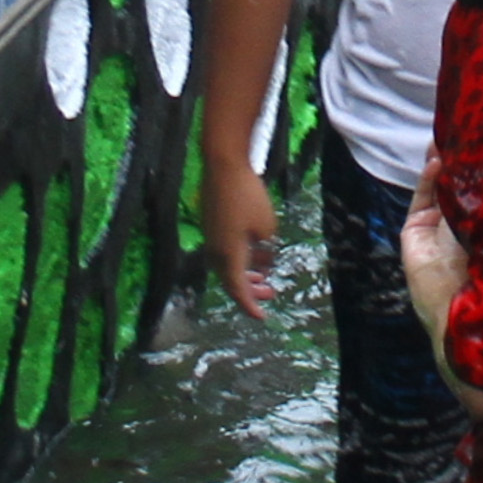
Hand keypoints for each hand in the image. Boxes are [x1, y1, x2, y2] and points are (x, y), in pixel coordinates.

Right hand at [205, 155, 281, 318]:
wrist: (223, 165)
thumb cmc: (248, 196)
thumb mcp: (267, 228)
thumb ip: (265, 252)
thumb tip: (263, 266)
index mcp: (229, 255)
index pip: (239, 290)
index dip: (250, 306)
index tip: (261, 317)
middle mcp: (216, 251)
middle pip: (232, 281)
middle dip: (251, 291)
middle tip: (270, 293)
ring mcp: (211, 239)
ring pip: (227, 267)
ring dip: (245, 275)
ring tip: (264, 278)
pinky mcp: (212, 227)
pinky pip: (225, 254)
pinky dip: (239, 261)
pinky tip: (254, 254)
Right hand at [398, 154, 470, 329]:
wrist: (461, 307)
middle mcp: (463, 224)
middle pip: (462, 185)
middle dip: (463, 160)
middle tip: (467, 132)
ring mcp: (437, 227)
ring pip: (441, 187)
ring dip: (443, 162)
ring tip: (448, 137)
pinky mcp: (415, 229)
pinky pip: (424, 198)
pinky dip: (429, 179)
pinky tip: (437, 161)